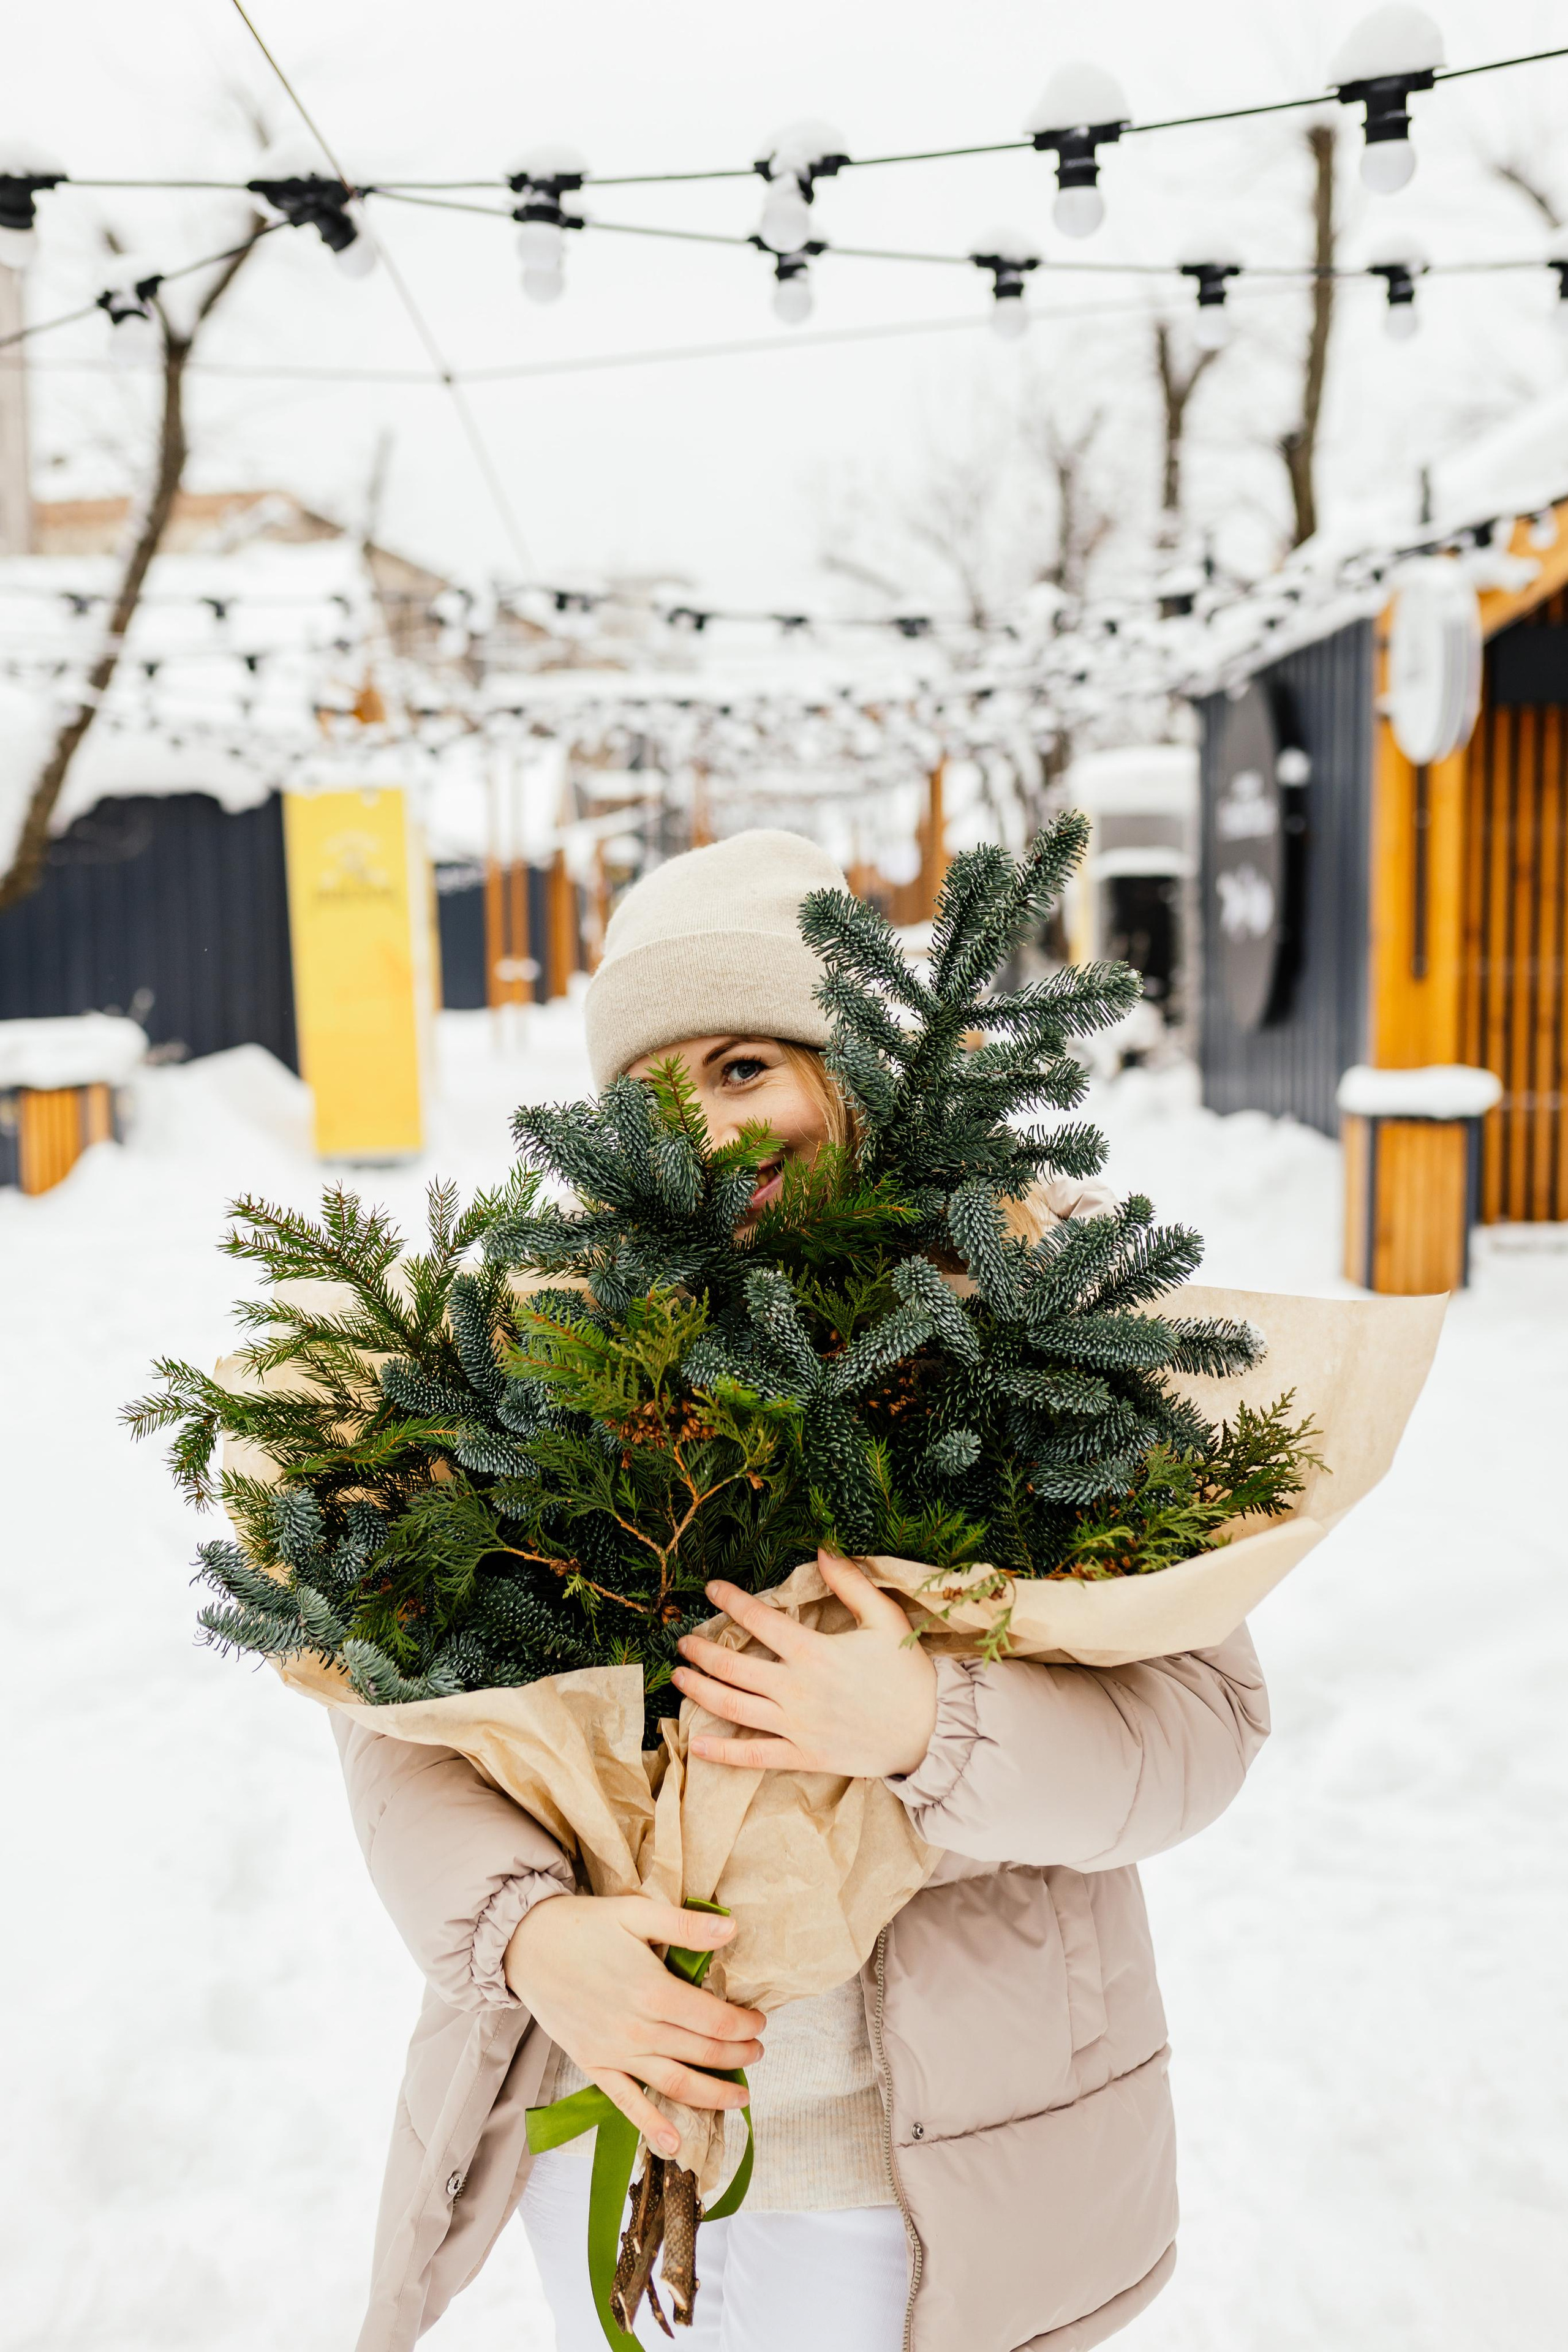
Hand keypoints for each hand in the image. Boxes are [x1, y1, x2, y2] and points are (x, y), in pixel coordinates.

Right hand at [503, 1894, 764, 2152]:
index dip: (744, 2025)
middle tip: (758, 2053)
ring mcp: (616, 2053)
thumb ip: (685, 1927)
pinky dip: (652, 2127)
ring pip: (676, 2084)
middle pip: (703, 2053)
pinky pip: (628, 2104)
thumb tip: (732, 1929)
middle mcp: (639, 2030)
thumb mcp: (636, 1912)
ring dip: (713, 2095)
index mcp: (654, 1991)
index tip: (759, 2023)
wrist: (526, 1945)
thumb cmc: (584, 1925)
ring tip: (740, 2097)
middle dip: (738, 2057)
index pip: (715, 2020)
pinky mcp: (594, 2066)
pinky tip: (674, 2146)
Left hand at [674, 1552, 937, 1779]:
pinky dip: (722, 1752)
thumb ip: (851, 1583)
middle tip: (681, 1641)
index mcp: (813, 1651)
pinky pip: (754, 1756)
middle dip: (701, 1651)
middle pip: (732, 1666)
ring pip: (734, 1707)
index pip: (759, 1620)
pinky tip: (695, 1743)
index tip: (711, 1589)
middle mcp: (796, 1688)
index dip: (731, 1601)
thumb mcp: (885, 1618)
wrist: (930, 1732)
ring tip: (678, 1677)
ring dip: (700, 1690)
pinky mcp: (803, 1755)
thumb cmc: (907, 1673)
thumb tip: (823, 1549)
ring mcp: (796, 1725)